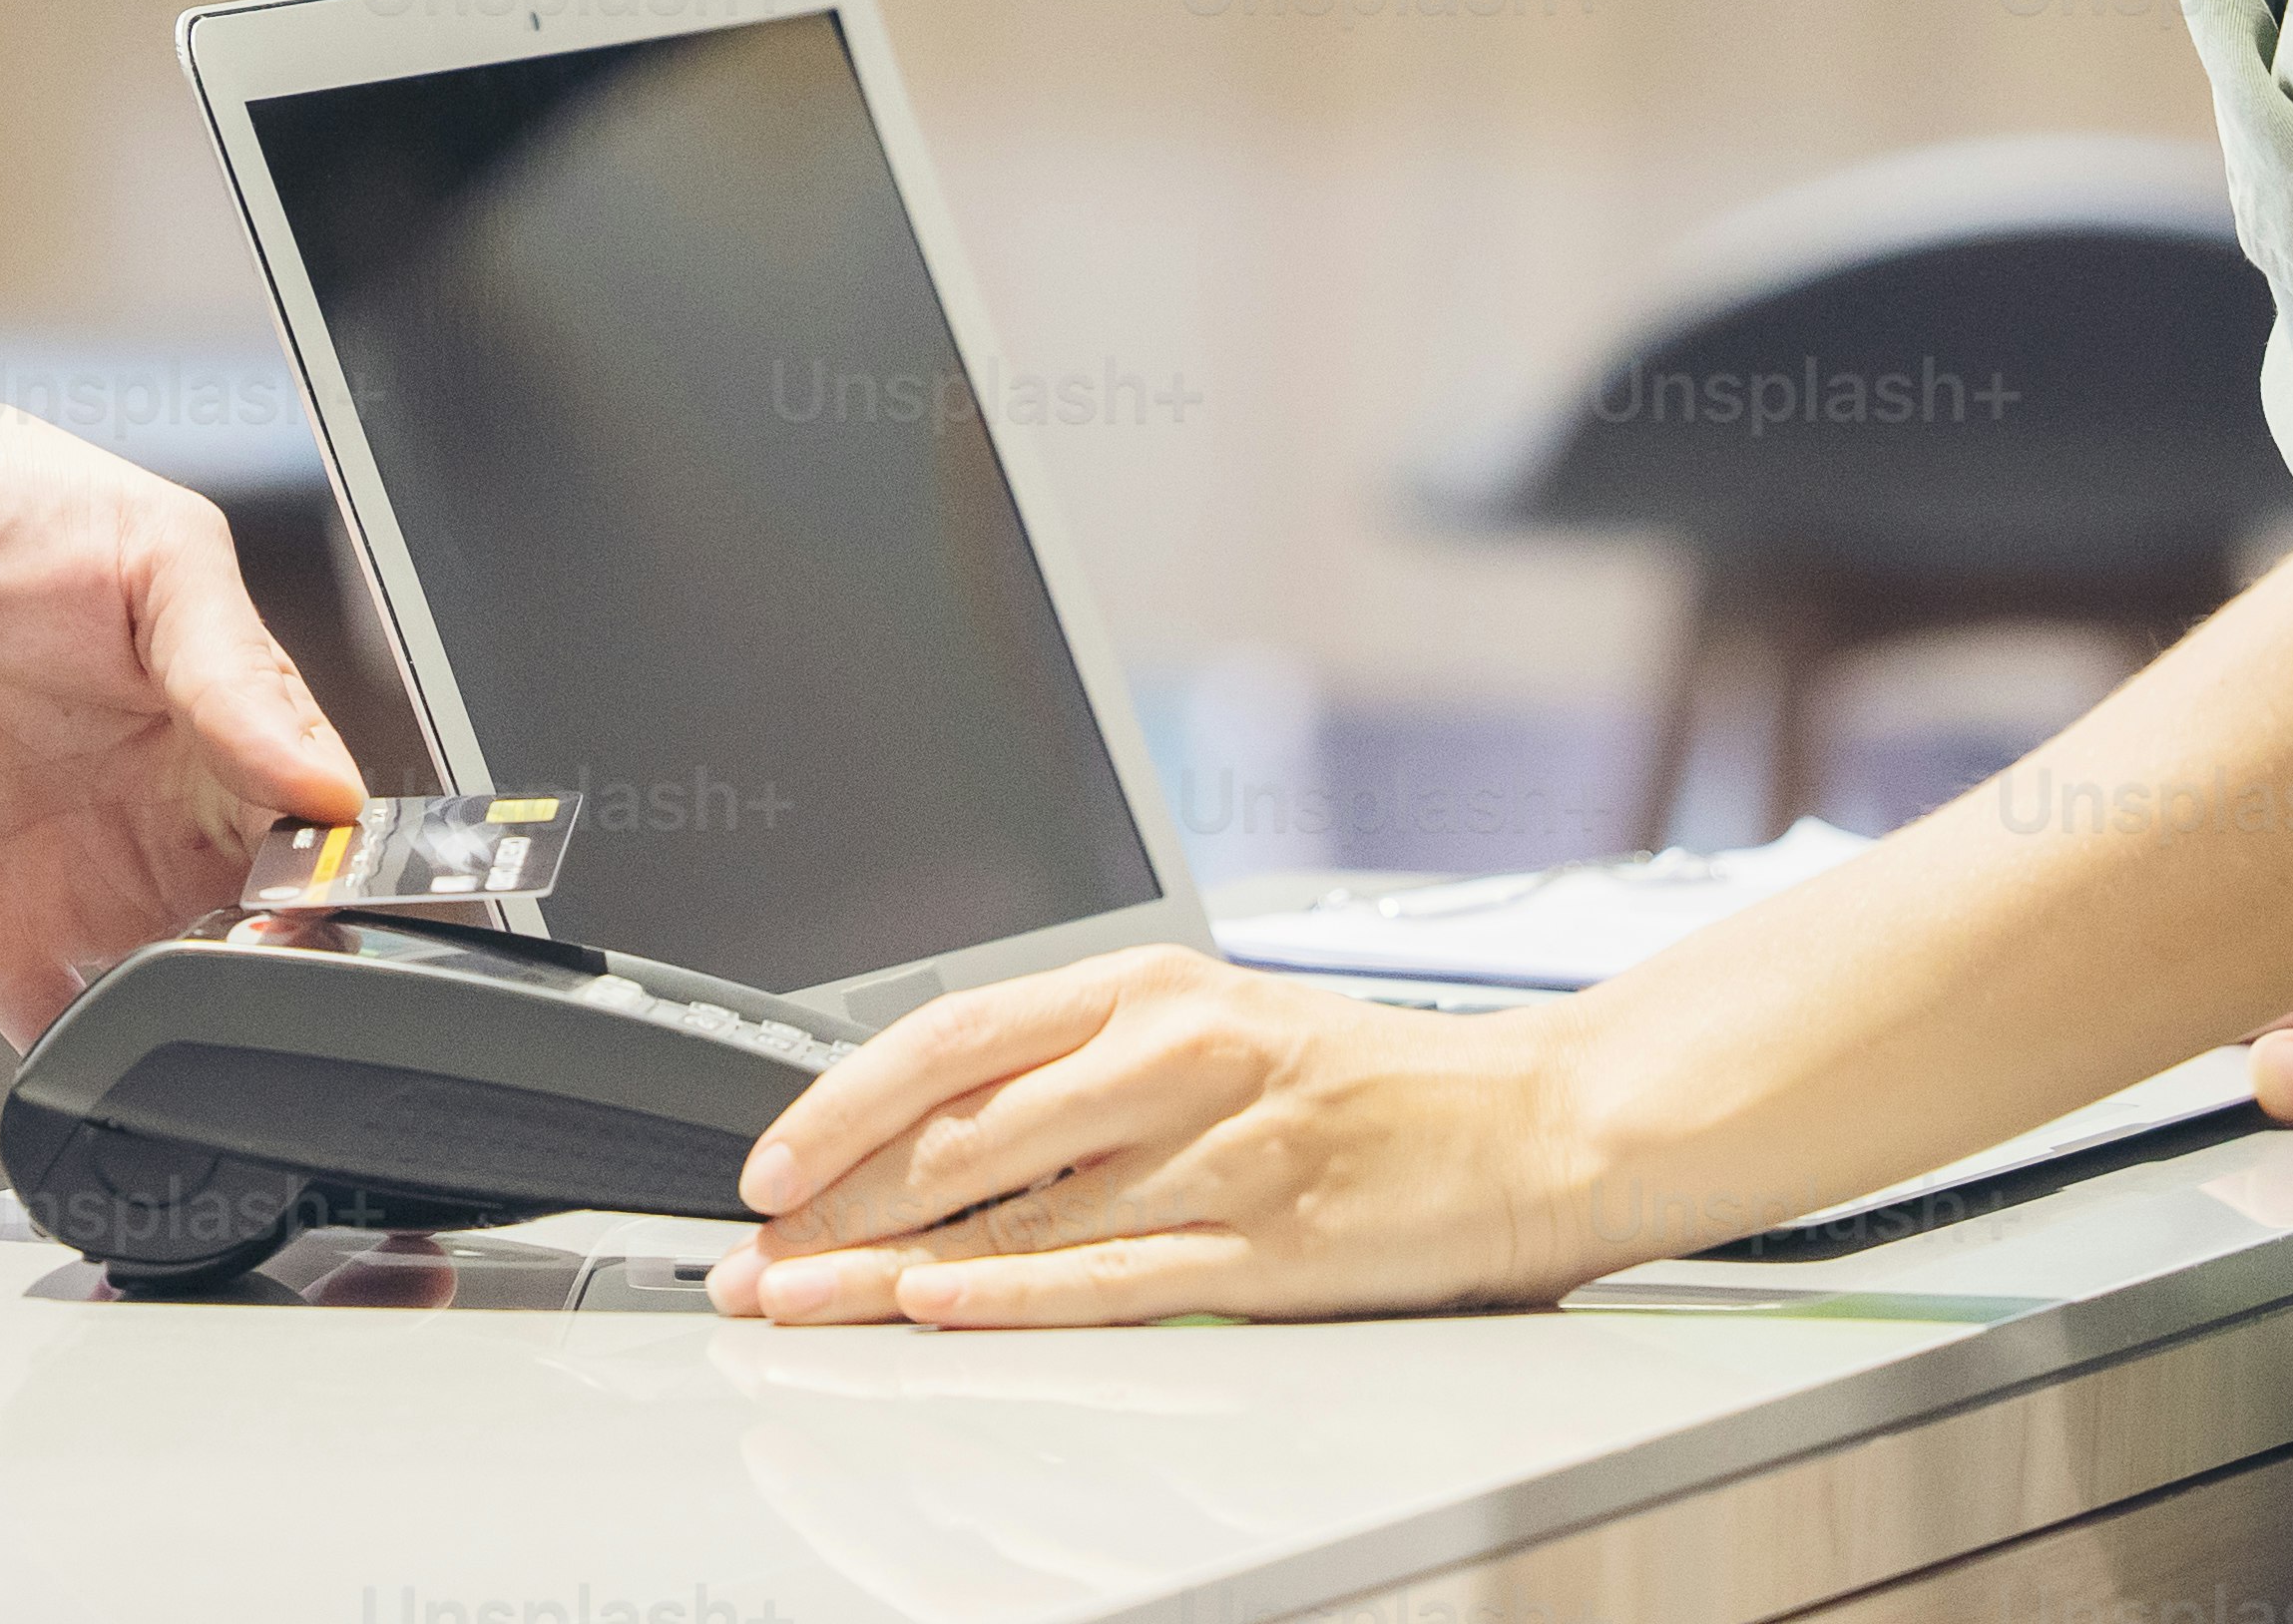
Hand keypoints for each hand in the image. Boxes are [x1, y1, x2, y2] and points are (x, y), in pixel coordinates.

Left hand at [0, 391, 365, 1035]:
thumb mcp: (144, 551)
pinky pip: (59, 1042)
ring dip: (200, 1034)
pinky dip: (86, 1078)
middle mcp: (172, 823)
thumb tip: (329, 787)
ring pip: (184, 1008)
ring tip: (182, 1009)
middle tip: (256, 955)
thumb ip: (238, 672)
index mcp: (229, 727)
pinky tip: (99, 1072)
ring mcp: (86, 890)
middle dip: (287, 973)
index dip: (343, 878)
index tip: (320, 893)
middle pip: (275, 940)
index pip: (325, 831)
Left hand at [711, 950, 1602, 1326]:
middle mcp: (1177, 1055)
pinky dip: (1012, 1293)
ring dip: (888, 1264)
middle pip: (961, 1130)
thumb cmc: (1374, 1084)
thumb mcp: (1217, 1028)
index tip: (772, 1164)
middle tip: (755, 1256)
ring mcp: (1221, 1153)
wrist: (1537, 1120)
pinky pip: (1113, 1275)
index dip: (843, 1101)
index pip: (954, 1034)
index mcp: (1154, 986)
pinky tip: (938, 1305)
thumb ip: (1088, 1068)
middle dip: (836, 1201)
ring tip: (803, 1303)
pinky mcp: (1268, 1248)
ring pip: (1016, 1210)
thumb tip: (939, 1128)